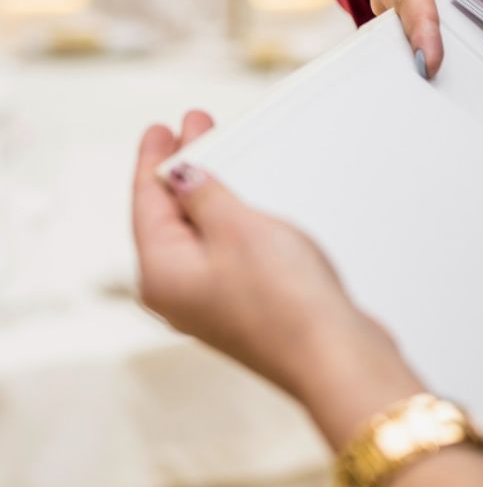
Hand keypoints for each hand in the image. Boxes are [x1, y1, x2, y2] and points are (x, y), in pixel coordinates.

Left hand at [132, 111, 422, 447]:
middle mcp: (179, 293)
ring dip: (208, 197)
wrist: (333, 355)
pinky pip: (226, 254)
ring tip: (220, 163)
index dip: (154, 160)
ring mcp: (212, 304)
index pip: (146, 203)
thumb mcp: (237, 228)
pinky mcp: (246, 308)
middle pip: (169, 220)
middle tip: (192, 131)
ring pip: (199, 237)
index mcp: (162, 274)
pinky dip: (230, 224)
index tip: (160, 131)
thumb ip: (204, 195)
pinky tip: (245, 210)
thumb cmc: (286, 303)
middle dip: (182, 173)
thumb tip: (182, 176)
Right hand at [340, 0, 482, 78]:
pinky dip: (441, 43)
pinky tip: (469, 58)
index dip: (421, 28)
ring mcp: (385, 0)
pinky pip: (416, 33)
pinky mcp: (392, 11)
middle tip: (479, 89)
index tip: (430, 62)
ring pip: (412, 35)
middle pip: (411, 26)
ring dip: (446, 53)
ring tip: (481, 80)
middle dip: (442, 54)